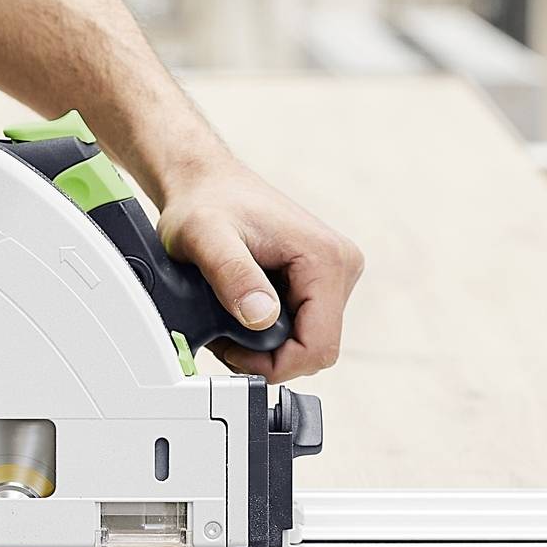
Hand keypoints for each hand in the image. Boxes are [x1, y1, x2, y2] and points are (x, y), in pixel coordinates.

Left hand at [154, 161, 365, 381]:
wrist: (208, 181)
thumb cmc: (206, 202)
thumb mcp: (205, 237)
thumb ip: (232, 275)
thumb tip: (261, 317)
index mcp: (326, 259)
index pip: (319, 347)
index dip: (276, 364)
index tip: (233, 350)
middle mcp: (341, 266)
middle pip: (317, 348)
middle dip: (270, 356)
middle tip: (225, 336)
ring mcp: (335, 273)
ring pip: (310, 340)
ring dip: (269, 345)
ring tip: (230, 318)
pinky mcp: (321, 279)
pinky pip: (304, 325)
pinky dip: (272, 331)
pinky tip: (244, 311)